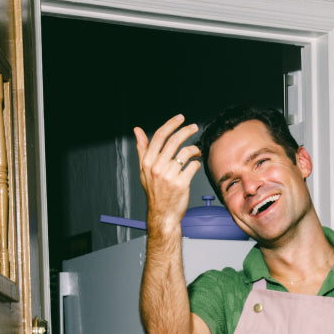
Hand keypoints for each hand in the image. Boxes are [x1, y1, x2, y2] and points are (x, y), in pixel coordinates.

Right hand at [134, 114, 201, 234]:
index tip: (180, 118)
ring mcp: (169, 176)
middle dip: (186, 131)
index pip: (159, 136)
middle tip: (194, 127)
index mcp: (147, 162)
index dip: (171, 124)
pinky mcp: (181, 184)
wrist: (163, 215)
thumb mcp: (144, 171)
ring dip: (194, 149)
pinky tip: (195, 166)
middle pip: (174, 141)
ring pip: (185, 153)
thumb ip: (142, 149)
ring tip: (197, 151)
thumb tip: (137, 130)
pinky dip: (196, 164)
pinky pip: (193, 166)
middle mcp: (157, 168)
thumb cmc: (155, 192)